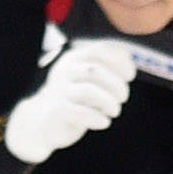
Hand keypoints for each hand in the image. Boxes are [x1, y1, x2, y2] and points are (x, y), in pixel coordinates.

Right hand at [1, 40, 135, 161]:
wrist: (41, 122)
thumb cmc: (73, 99)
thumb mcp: (88, 81)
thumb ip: (107, 71)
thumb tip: (130, 69)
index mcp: (74, 58)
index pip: (100, 51)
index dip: (120, 61)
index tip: (130, 76)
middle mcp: (65, 70)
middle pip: (95, 71)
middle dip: (116, 85)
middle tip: (123, 98)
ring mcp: (59, 90)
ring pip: (89, 91)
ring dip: (109, 102)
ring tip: (115, 111)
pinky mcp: (57, 110)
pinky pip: (81, 112)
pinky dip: (97, 118)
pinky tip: (104, 122)